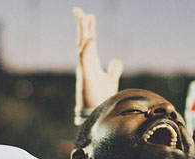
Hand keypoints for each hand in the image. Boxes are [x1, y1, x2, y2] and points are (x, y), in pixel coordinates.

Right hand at [73, 7, 122, 124]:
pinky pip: (84, 58)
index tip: (90, 16)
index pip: (89, 42)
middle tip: (78, 9)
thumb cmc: (101, 97)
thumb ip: (113, 69)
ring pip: (81, 45)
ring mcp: (84, 68)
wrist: (96, 112)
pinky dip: (87, 48)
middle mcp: (86, 63)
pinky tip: (91, 38)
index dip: (90, 29)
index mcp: (91, 62)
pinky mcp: (85, 75)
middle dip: (81, 25)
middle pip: (82, 40)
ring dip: (82, 31)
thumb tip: (116, 60)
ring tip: (82, 16)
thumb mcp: (110, 80)